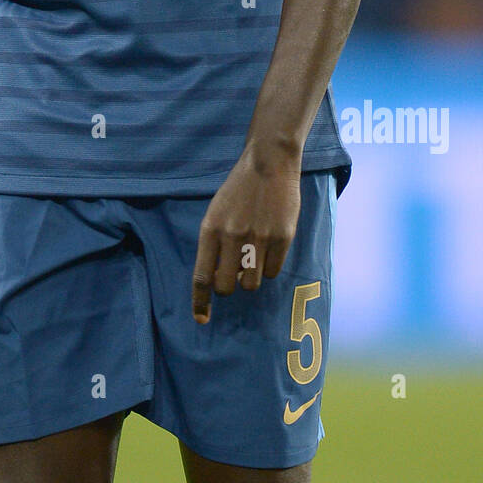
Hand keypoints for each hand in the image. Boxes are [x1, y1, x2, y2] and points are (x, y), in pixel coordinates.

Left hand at [191, 149, 300, 322]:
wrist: (269, 163)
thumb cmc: (239, 189)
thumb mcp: (216, 211)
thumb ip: (215, 243)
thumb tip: (221, 277)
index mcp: (211, 229)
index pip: (201, 276)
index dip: (200, 302)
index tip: (202, 319)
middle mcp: (232, 236)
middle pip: (226, 286)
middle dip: (228, 287)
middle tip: (233, 275)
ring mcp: (258, 238)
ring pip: (251, 283)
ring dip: (251, 277)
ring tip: (254, 255)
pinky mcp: (282, 238)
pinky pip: (273, 271)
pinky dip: (270, 266)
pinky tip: (270, 246)